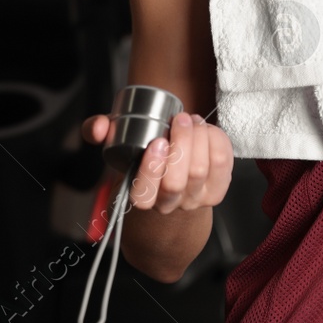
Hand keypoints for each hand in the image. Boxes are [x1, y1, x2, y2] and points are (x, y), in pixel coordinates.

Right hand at [80, 110, 233, 212]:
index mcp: (141, 197)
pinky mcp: (217, 192)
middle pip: (177, 181)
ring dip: (200, 138)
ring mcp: (195, 200)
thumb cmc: (144, 163)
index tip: (158, 141)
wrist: (172, 189)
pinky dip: (218, 141)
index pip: (143, 194)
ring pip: (202, 170)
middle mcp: (168, 204)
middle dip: (183, 144)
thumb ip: (99, 133)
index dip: (152, 168)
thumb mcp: (118, 148)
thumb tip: (100, 126)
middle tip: (181, 119)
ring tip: (193, 120)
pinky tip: (208, 130)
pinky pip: (223, 166)